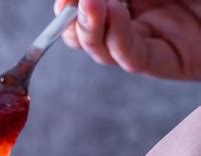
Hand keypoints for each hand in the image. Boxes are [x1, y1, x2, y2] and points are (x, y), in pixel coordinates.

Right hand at [55, 0, 200, 79]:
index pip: (91, 7)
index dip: (69, 5)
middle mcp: (140, 17)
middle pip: (90, 32)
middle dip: (75, 19)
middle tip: (70, 2)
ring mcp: (156, 40)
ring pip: (107, 50)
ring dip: (91, 30)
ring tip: (91, 4)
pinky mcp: (174, 62)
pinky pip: (137, 59)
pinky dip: (117, 41)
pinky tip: (111, 15)